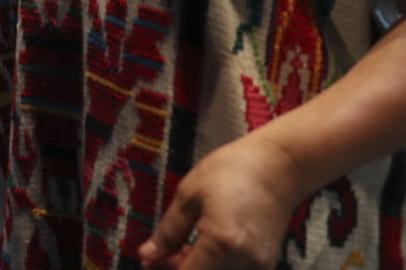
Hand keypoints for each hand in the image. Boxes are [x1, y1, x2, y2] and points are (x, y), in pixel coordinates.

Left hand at [138, 135, 300, 268]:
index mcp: (221, 243)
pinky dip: (215, 266)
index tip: (151, 262)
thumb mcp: (188, 195)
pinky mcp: (266, 264)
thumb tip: (147, 256)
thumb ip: (168, 232)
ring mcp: (259, 266)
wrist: (278, 166)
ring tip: (183, 248)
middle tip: (163, 253)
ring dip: (197, 269)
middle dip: (180, 269)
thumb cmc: (232, 171)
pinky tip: (204, 248)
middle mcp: (244, 262)